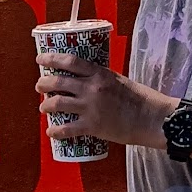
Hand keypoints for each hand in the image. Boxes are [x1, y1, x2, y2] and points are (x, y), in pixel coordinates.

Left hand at [36, 49, 174, 148]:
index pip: (70, 61)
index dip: (51, 58)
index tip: (40, 58)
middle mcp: (91, 88)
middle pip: (58, 82)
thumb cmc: (139, 98)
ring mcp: (90, 107)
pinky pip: (66, 129)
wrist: (152, 118)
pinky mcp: (92, 126)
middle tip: (40, 86)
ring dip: (45, 106)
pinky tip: (51, 132)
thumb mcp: (118, 80)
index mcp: (99, 74)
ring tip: (43, 107)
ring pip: (57, 104)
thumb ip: (100, 79)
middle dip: (43, 84)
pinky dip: (55, 131)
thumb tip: (84, 80)